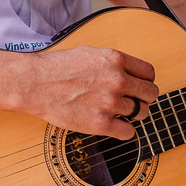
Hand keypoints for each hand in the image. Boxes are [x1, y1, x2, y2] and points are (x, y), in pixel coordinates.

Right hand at [21, 46, 158, 139]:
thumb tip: (130, 73)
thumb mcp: (90, 53)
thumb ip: (113, 63)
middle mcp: (117, 79)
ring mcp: (110, 102)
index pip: (149, 73)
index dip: (145, 80)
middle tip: (132, 101)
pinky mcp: (101, 123)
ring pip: (141, 113)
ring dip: (132, 114)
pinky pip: (129, 132)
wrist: (34, 83)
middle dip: (143, 98)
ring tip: (117, 112)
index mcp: (115, 59)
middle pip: (150, 93)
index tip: (138, 86)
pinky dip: (123, 131)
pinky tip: (112, 125)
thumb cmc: (57, 68)